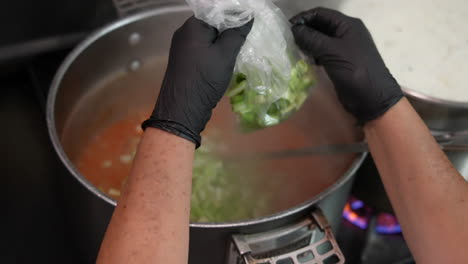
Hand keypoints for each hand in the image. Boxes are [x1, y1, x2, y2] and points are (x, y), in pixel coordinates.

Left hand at [143, 17, 252, 146]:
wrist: (182, 110)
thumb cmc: (204, 79)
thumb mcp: (225, 54)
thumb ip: (237, 32)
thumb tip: (248, 16)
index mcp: (192, 26)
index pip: (217, 11)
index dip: (234, 15)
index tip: (249, 24)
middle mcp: (184, 34)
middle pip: (212, 24)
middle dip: (230, 29)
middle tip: (248, 38)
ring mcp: (183, 49)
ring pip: (209, 39)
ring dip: (224, 43)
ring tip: (241, 50)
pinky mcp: (186, 62)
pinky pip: (204, 51)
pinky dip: (216, 54)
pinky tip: (227, 62)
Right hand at [290, 8, 403, 123]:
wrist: (371, 98)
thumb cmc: (354, 70)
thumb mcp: (331, 51)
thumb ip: (311, 38)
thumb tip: (293, 29)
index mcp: (347, 25)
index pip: (321, 14)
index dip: (303, 18)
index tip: (287, 27)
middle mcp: (346, 33)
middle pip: (321, 25)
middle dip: (304, 30)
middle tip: (287, 39)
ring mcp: (344, 48)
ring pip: (321, 40)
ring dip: (307, 43)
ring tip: (293, 49)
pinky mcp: (340, 61)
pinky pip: (323, 52)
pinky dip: (313, 54)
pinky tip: (304, 59)